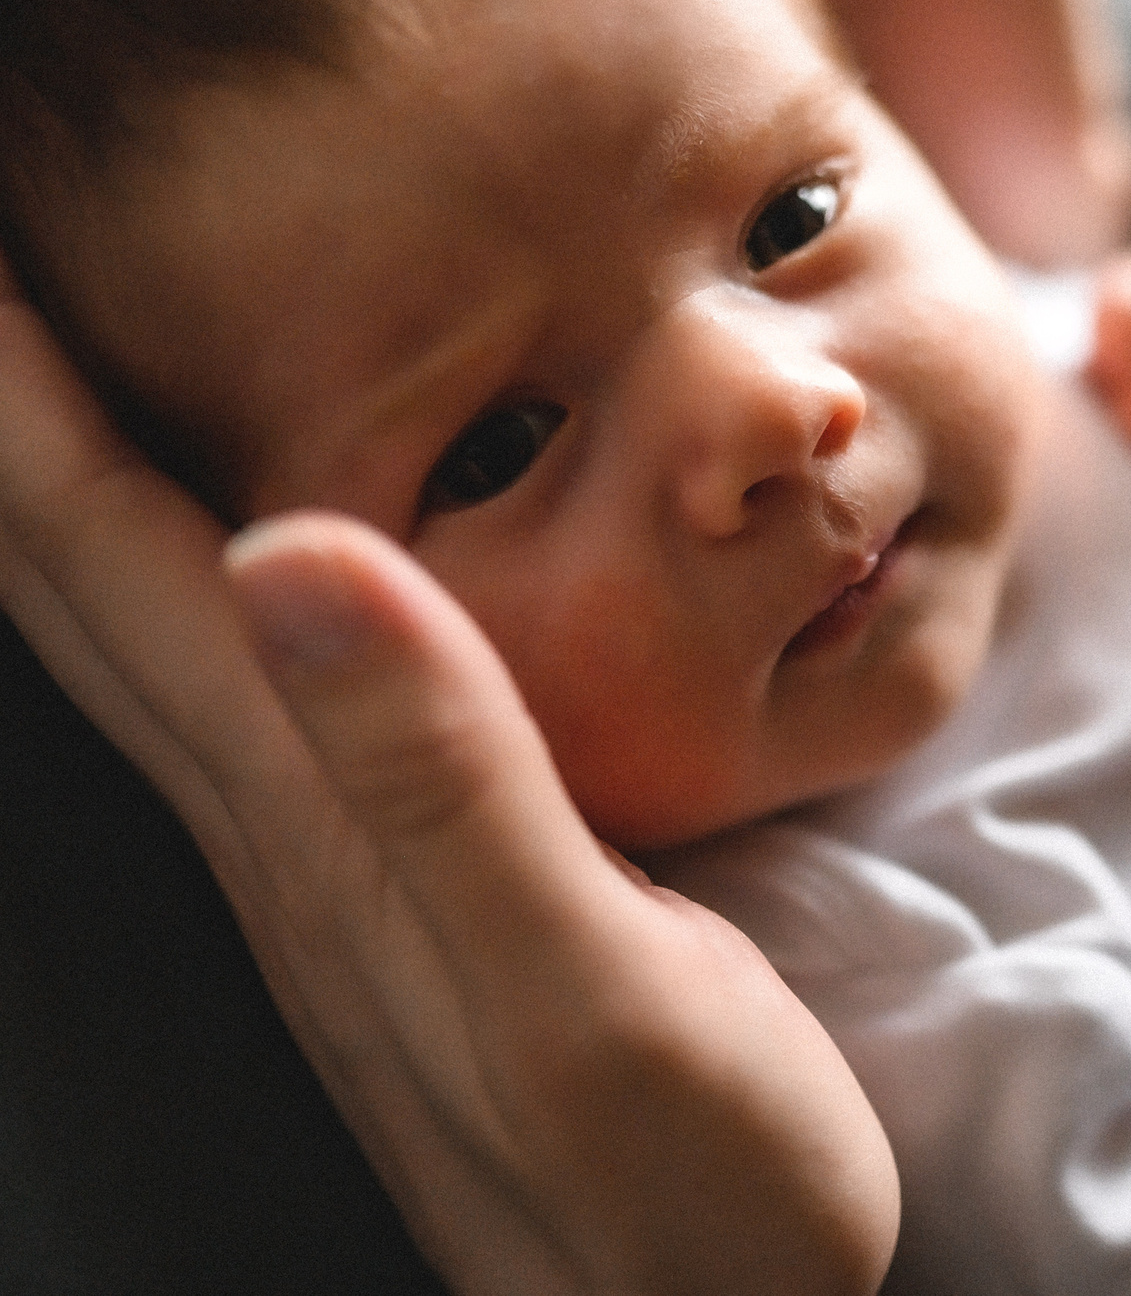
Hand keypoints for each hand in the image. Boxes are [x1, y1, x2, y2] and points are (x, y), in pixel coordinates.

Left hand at [0, 263, 894, 1294]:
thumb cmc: (680, 1188)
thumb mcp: (588, 991)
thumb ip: (449, 783)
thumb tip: (297, 555)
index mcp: (308, 814)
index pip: (103, 557)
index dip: (9, 382)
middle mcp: (281, 819)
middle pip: (86, 567)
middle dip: (7, 384)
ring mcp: (329, 856)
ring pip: (149, 613)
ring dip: (71, 459)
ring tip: (50, 326)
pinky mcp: (400, 872)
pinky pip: (250, 668)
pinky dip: (193, 552)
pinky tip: (243, 521)